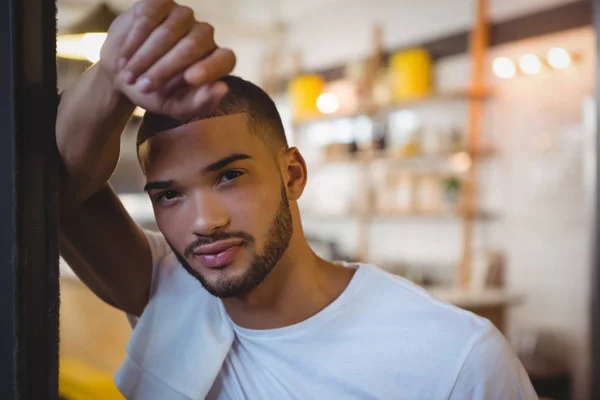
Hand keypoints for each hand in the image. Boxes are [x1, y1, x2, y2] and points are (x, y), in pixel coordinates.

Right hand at [98, 0, 235, 118]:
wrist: (124, 74)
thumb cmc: (157, 94)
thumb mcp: (178, 106)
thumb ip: (200, 103)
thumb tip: (222, 88)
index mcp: (217, 60)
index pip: (225, 59)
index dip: (209, 68)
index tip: (190, 79)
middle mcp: (204, 34)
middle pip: (191, 46)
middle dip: (163, 70)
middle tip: (143, 87)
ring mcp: (183, 16)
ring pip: (168, 32)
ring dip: (144, 58)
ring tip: (129, 76)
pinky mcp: (160, 3)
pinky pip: (149, 17)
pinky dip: (134, 40)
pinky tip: (125, 57)